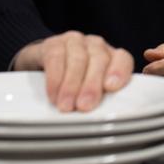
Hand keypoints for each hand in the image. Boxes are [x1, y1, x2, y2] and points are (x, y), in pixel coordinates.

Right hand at [12, 31, 133, 112]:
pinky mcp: (52, 43)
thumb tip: (105, 121)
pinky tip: (53, 95)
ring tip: (66, 106)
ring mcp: (74, 42)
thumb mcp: (90, 91)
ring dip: (71, 84)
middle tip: (85, 106)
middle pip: (99, 60)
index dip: (119, 71)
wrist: (41, 66)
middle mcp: (95, 45)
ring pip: (78, 59)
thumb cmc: (74, 83)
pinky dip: (54, 79)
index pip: (122, 59)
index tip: (111, 88)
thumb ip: (102, 99)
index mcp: (111, 56)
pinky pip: (55, 58)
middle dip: (92, 84)